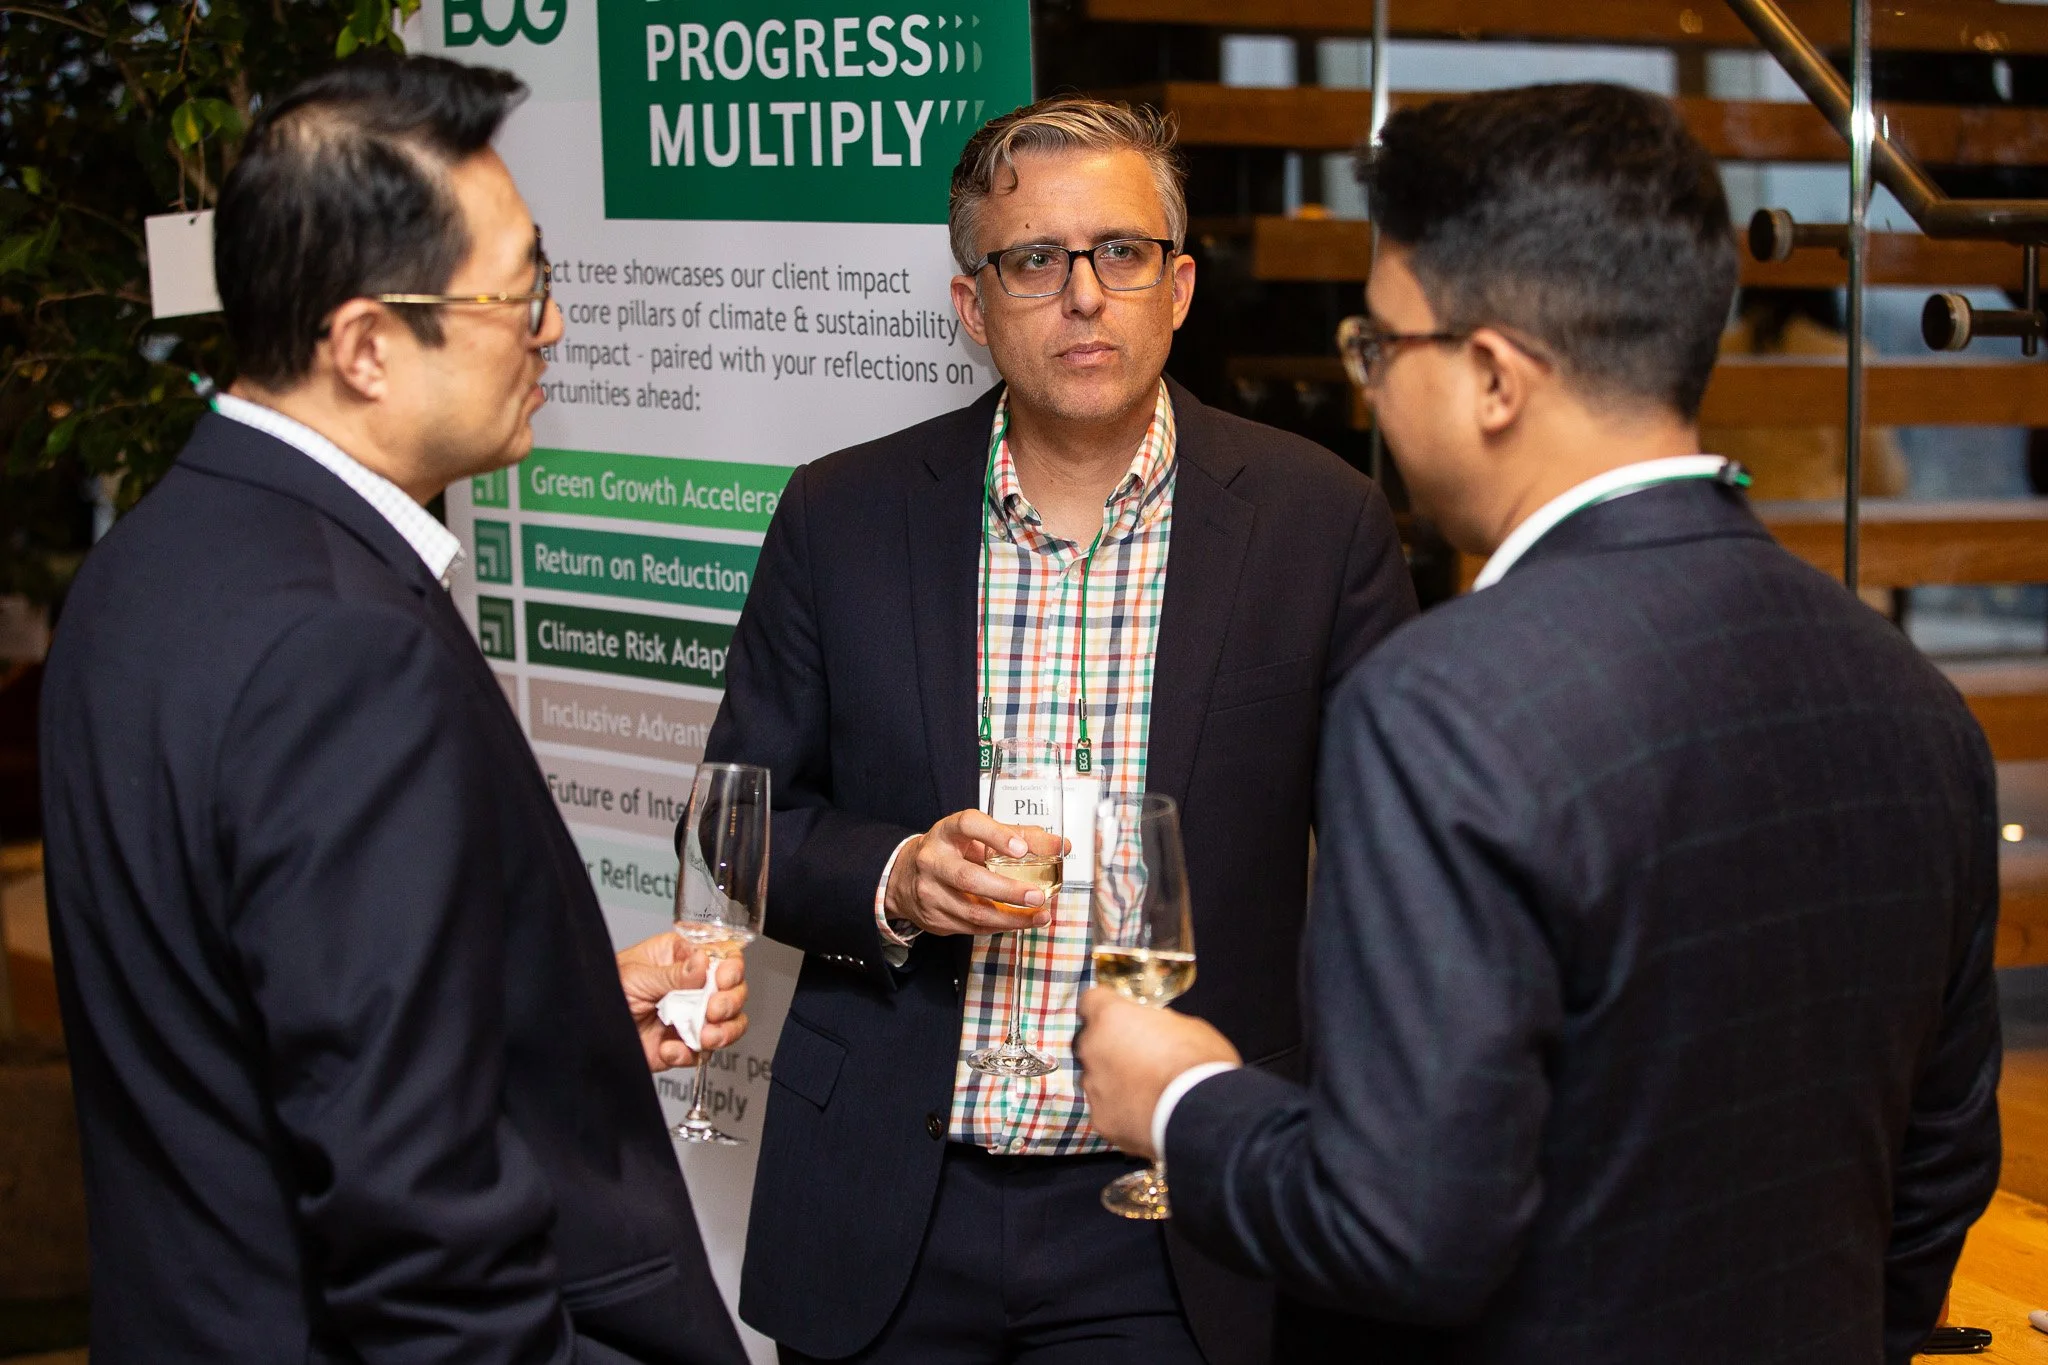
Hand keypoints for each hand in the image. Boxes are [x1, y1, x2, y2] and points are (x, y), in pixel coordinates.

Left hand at [616, 932, 749, 1071]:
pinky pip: (702, 1053)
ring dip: (723, 1032)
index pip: (721, 956)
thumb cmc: (602, 990)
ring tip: (705, 1036)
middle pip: (733, 990)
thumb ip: (672, 974)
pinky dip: (689, 1054)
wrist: (584, 1031)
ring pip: (729, 1024)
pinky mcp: (683, 1046)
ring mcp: (690, 1018)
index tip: (724, 979)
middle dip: (729, 1002)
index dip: (731, 967)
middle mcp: (691, 987)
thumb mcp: (635, 976)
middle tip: (714, 1010)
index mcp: (679, 958)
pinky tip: (670, 1049)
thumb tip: (703, 964)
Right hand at [884, 808, 1065, 936]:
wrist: (906, 878)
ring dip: (1011, 918)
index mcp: (946, 832)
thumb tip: (1060, 845)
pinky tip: (1021, 922)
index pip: (969, 825)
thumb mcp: (978, 836)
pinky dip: (1001, 926)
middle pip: (970, 878)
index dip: (995, 835)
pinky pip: (972, 927)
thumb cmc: (953, 852)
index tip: (1021, 849)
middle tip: (1038, 895)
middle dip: (1008, 891)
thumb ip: (1019, 836)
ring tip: (1040, 915)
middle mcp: (933, 860)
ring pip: (973, 911)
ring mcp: (930, 892)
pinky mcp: (934, 918)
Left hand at [1076, 987, 1238, 1157]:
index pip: (1091, 1000)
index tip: (1121, 1016)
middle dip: (1111, 1047)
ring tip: (1147, 1093)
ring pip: (1097, 1079)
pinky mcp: (1101, 1120)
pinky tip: (1146, 1116)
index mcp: (1111, 1017)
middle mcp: (1092, 1049)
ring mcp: (1094, 1087)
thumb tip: (1154, 1031)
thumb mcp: (1186, 1026)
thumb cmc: (1199, 1062)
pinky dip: (1122, 1112)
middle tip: (1141, 1058)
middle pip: (1092, 1042)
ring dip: (1115, 1081)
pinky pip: (1107, 1110)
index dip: (1106, 1007)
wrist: (1201, 1115)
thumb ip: (1158, 1025)